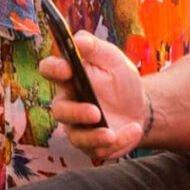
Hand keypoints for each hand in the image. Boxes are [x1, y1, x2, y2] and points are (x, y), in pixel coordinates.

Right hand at [39, 32, 147, 159]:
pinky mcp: (91, 144)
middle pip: (60, 110)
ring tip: (111, 134)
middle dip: (76, 112)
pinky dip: (117, 142)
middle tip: (95, 112)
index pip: (49, 69)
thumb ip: (95, 47)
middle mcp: (68, 103)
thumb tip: (77, 40)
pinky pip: (97, 149)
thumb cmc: (120, 80)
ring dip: (93, 136)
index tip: (67, 69)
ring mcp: (77, 126)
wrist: (139, 107)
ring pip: (76, 136)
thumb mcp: (113, 58)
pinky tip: (133, 130)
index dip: (53, 69)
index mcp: (68, 77)